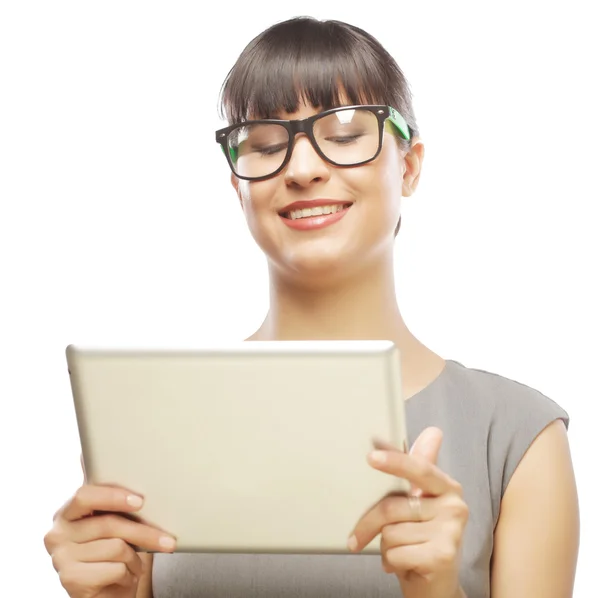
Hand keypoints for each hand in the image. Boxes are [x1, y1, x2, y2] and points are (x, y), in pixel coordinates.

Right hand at [44, 484, 176, 597]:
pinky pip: (115, 569)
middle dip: (144, 532)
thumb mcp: (114, 527)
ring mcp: (60, 558)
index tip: (140, 502)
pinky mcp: (71, 580)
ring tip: (133, 564)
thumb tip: (143, 497)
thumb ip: (116, 509)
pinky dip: (128, 574)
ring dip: (134, 558)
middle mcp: (56, 534)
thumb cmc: (112, 555)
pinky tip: (124, 578)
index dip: (113, 496)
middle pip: (108, 523)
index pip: (85, 495)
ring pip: (116, 547)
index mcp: (66, 513)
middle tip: (168, 540)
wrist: (106, 595)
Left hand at [348, 427, 467, 597]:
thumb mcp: (419, 503)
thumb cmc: (423, 540)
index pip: (418, 468)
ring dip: (385, 547)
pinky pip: (395, 552)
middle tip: (357, 536)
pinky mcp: (443, 556)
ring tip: (400, 552)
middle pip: (392, 505)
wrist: (437, 588)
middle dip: (369, 523)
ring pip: (391, 531)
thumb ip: (420, 467)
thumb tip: (432, 432)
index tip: (371, 456)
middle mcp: (455, 506)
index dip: (394, 461)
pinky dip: (391, 562)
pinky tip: (404, 565)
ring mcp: (452, 532)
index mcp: (447, 487)